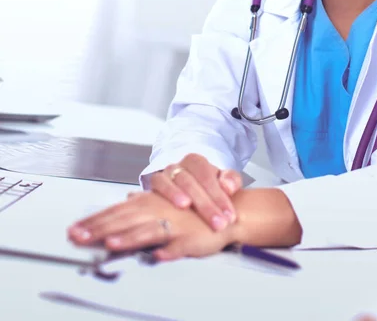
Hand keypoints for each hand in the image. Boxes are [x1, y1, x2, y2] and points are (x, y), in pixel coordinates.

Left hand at [67, 191, 235, 260]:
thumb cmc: (197, 209)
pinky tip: (158, 255)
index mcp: (150, 204)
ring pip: (148, 231)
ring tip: (110, 244)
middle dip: (100, 229)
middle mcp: (158, 211)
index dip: (95, 220)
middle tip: (78, 237)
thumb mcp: (167, 202)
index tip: (73, 230)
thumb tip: (128, 195)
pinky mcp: (191, 237)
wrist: (229, 211)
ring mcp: (174, 224)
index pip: (117, 212)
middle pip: (125, 220)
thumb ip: (145, 202)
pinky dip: (168, 250)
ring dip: (129, 238)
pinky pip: (178, 245)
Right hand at [150, 153, 242, 231]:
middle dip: (206, 204)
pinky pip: (157, 185)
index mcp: (198, 162)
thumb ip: (231, 181)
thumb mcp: (223, 182)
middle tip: (218, 224)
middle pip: (192, 181)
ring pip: (174, 181)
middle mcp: (180, 166)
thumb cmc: (207, 189)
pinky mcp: (154, 184)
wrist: (184, 192)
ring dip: (180, 195)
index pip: (209, 176)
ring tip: (188, 206)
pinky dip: (167, 193)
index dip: (219, 196)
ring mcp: (165, 174)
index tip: (229, 216)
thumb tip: (229, 187)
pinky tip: (176, 206)